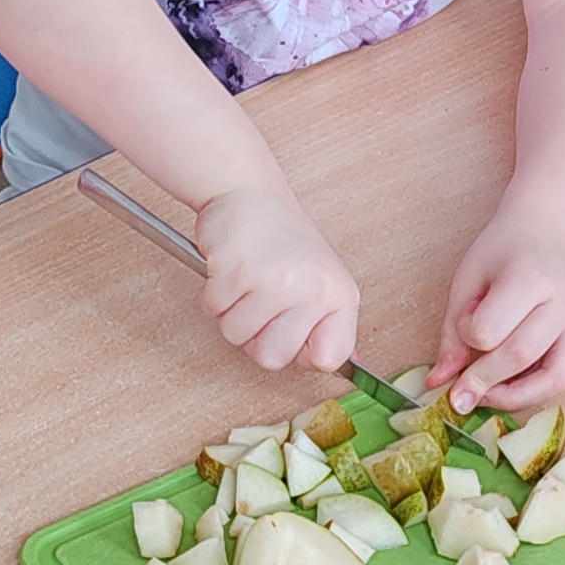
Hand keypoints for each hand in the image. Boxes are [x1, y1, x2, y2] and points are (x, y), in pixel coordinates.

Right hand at [193, 182, 361, 375]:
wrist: (250, 193)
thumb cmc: (286, 241)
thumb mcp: (324, 282)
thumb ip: (330, 327)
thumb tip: (351, 370)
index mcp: (340, 297)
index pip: (329, 360)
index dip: (303, 352)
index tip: (295, 328)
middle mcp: (311, 290)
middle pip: (272, 358)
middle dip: (257, 336)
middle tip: (263, 301)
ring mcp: (273, 281)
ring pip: (236, 336)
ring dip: (232, 312)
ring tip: (248, 280)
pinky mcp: (236, 270)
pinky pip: (213, 310)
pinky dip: (214, 294)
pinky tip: (231, 268)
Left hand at [432, 206, 564, 410]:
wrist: (551, 233)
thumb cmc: (506, 252)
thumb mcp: (469, 279)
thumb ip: (453, 331)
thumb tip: (438, 381)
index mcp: (530, 277)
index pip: (489, 330)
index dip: (467, 337)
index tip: (463, 328)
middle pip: (519, 357)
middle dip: (483, 382)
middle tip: (459, 395)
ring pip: (552, 380)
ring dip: (513, 398)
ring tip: (487, 396)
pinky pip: (563, 379)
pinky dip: (533, 391)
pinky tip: (511, 385)